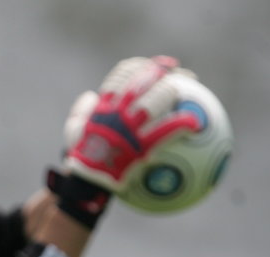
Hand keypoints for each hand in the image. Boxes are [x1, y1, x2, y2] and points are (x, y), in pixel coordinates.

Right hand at [64, 55, 203, 191]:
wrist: (86, 179)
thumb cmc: (81, 154)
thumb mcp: (74, 128)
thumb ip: (82, 109)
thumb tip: (91, 95)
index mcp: (103, 104)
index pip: (123, 74)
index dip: (142, 66)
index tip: (155, 64)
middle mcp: (116, 111)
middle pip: (142, 80)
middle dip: (161, 72)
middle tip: (178, 73)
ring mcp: (128, 129)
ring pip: (154, 101)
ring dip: (171, 92)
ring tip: (189, 92)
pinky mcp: (139, 147)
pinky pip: (164, 132)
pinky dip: (180, 125)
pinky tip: (195, 123)